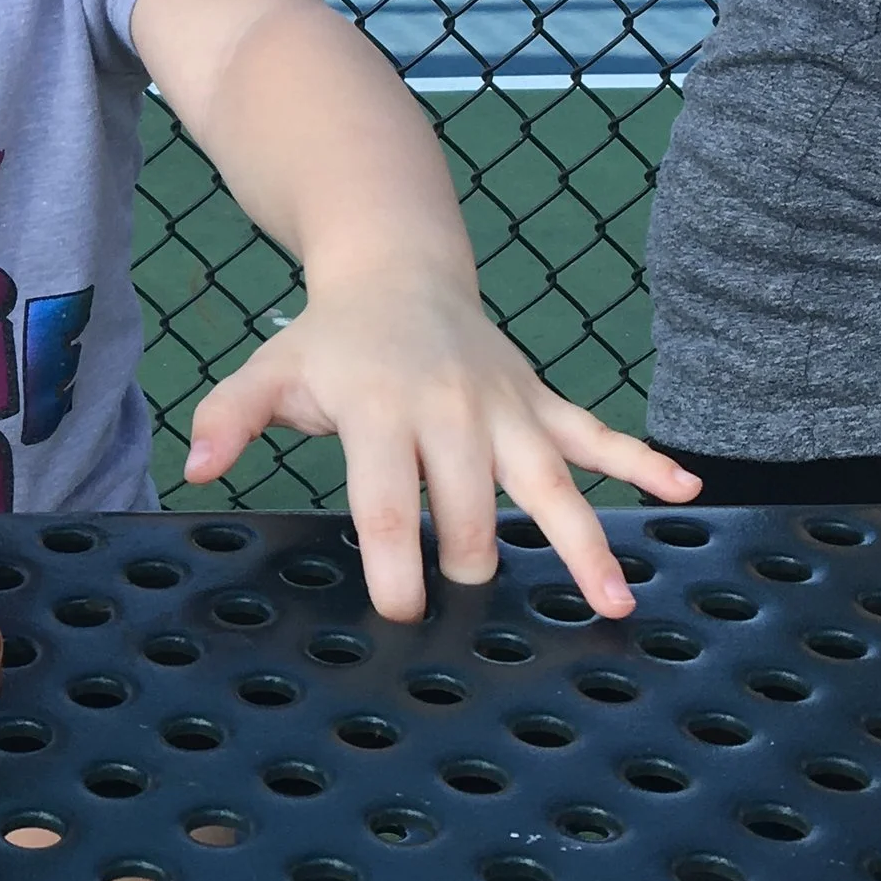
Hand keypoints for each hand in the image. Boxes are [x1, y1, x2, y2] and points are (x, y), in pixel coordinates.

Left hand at [184, 272, 699, 622]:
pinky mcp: (541, 402)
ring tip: (615, 604)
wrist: (398, 269)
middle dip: (471, 562)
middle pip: (472, 508)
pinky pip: (599, 434)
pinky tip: (685, 491)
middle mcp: (452, 410)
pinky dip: (644, 461)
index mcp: (382, 410)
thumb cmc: (329, 342)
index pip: (386, 498)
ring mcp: (506, 408)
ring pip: (552, 482)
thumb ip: (230, 419)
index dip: (394, 559)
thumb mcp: (269, 372)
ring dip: (586, 543)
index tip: (402, 612)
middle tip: (471, 608)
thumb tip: (195, 470)